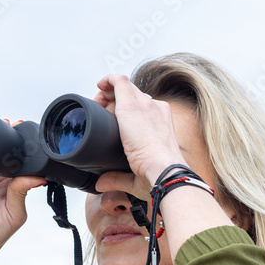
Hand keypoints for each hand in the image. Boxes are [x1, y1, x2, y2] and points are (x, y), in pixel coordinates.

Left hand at [92, 74, 185, 198]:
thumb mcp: (135, 177)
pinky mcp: (132, 105)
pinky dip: (108, 80)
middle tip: (100, 111)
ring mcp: (146, 105)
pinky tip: (100, 86)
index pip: (142, 108)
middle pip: (132, 96)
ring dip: (109, 93)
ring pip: (125, 88)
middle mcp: (156, 110)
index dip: (124, 110)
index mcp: (161, 123)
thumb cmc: (159, 176)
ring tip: (97, 102)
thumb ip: (116, 178)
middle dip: (114, 100)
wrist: (166, 171)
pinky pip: (119, 82)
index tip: (111, 119)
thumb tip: (100, 184)